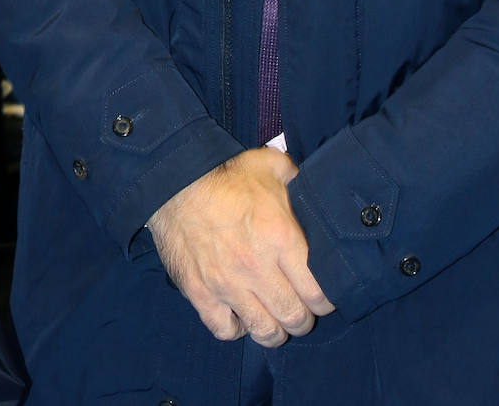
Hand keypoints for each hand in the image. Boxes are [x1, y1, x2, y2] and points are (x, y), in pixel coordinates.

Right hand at [147, 148, 333, 347]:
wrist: (172, 181)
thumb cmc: (223, 174)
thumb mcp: (267, 165)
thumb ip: (294, 177)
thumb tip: (309, 184)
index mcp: (281, 238)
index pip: (318, 294)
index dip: (326, 302)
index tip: (323, 298)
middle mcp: (257, 268)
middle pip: (294, 318)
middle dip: (302, 319)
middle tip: (300, 311)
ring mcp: (228, 285)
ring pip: (265, 331)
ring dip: (275, 330)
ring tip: (274, 319)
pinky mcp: (201, 293)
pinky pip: (226, 330)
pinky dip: (237, 328)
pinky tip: (240, 316)